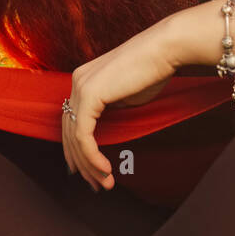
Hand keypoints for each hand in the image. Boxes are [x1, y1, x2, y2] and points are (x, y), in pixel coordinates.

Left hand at [62, 22, 179, 190]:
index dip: (77, 151)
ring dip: (89, 165)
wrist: (165, 49)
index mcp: (83, 81)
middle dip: (82, 163)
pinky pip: (84, 135)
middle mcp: (77, 82)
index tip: (89, 172)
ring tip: (105, 183)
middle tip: (96, 185)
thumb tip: (106, 134)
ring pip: (75, 137)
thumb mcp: (126, 97)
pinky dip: (92, 156)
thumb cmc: (153, 71)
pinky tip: (105, 170)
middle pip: (69, 133)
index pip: (72, 122)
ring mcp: (80, 87)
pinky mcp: (89, 95)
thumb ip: (111, 112)